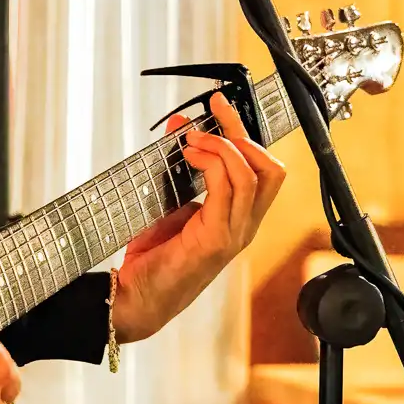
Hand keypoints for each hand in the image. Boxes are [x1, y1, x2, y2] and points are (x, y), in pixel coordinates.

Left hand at [111, 94, 285, 343]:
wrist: (134, 298)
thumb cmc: (153, 256)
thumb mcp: (167, 199)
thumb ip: (177, 164)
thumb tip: (180, 126)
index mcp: (238, 217)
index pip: (262, 167)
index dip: (244, 131)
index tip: (218, 105)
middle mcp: (243, 226)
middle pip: (269, 168)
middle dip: (242, 132)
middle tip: (212, 114)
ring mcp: (234, 234)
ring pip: (253, 176)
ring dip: (222, 146)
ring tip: (192, 139)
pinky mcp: (216, 240)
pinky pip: (227, 190)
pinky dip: (211, 163)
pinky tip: (188, 156)